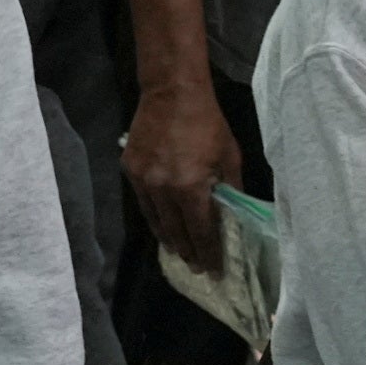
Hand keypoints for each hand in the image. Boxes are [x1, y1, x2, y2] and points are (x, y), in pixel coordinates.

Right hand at [122, 75, 240, 267]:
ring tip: (178, 252)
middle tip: (196, 268)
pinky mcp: (130, 170)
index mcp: (190, 187)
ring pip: (155, 219)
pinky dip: (153, 215)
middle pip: (176, 231)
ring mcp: (143, 180)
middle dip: (188, 252)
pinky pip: (143, 201)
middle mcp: (163, 189)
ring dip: (168, 238)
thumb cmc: (208, 123)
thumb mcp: (229, 157)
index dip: (208, 253)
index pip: (200, 231)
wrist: (171, 93)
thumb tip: (235, 214)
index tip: (213, 271)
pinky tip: (161, 223)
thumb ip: (231, 188)